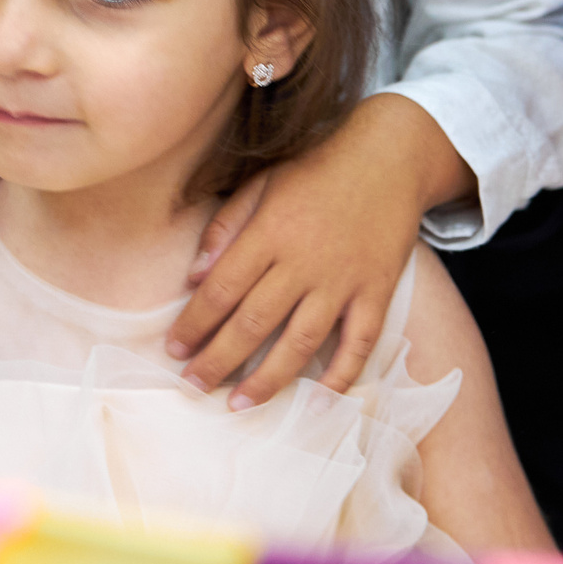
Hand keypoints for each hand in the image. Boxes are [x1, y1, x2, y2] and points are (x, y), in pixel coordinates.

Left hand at [166, 95, 470, 407]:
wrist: (389, 158)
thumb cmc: (316, 171)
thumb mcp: (261, 183)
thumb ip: (224, 227)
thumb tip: (192, 277)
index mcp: (269, 233)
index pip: (221, 289)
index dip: (194, 323)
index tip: (174, 349)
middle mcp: (303, 262)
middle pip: (253, 324)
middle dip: (218, 361)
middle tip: (193, 386)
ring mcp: (343, 281)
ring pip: (300, 343)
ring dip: (267, 379)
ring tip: (239, 405)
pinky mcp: (377, 292)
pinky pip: (359, 343)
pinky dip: (341, 377)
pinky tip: (317, 402)